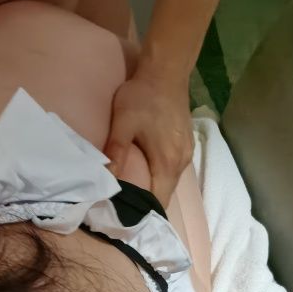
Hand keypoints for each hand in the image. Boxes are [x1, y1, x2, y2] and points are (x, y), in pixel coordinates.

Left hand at [104, 70, 193, 207]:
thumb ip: (116, 152)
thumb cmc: (143, 96)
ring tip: (131, 199)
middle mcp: (181, 163)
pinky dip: (158, 178)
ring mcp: (186, 154)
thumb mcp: (123, 123)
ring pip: (168, 183)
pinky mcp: (185, 145)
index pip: (158, 201)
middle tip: (122, 214)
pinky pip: (171, 171)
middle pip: (163, 195)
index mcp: (168, 163)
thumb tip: (106, 180)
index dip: (143, 214)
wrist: (167, 69)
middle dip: (145, 206)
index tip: (125, 222)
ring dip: (152, 191)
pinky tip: (144, 177)